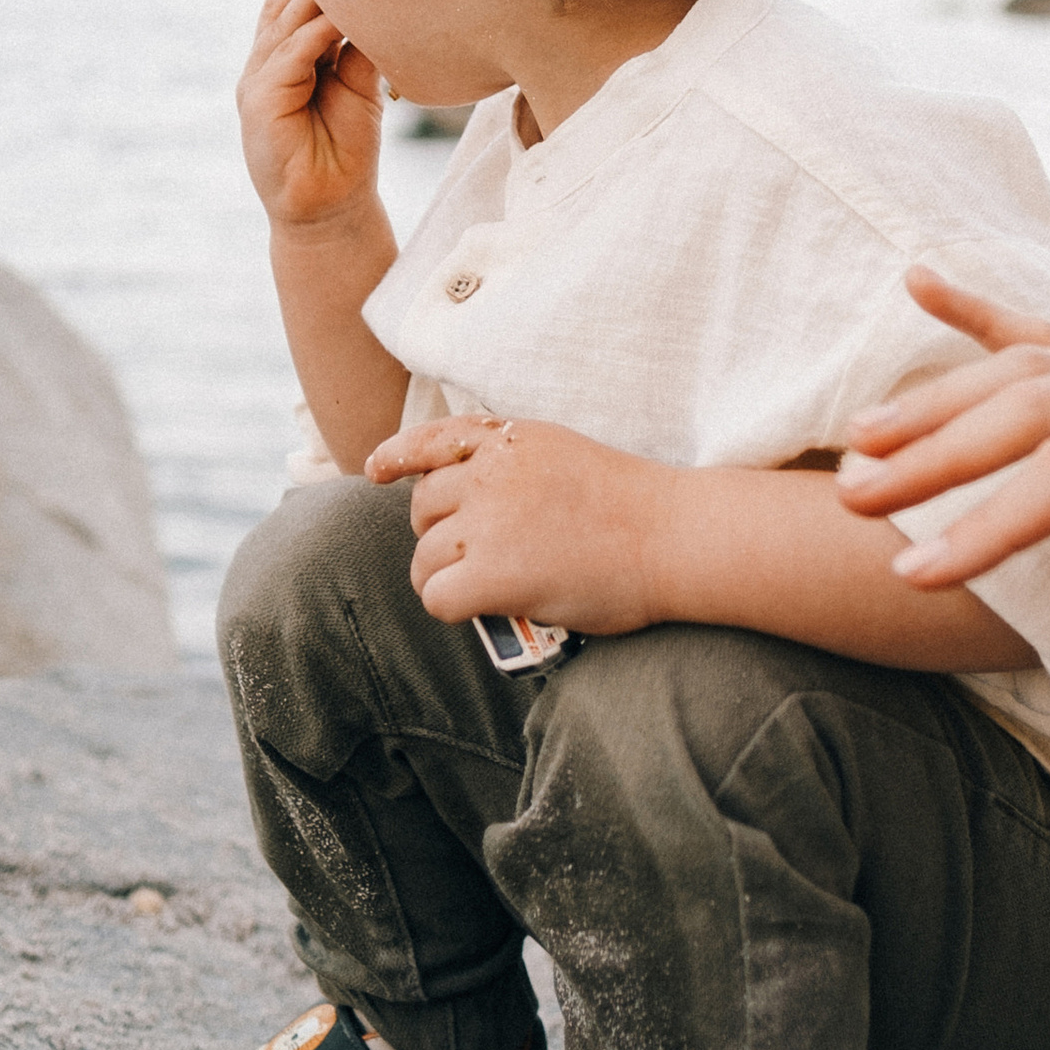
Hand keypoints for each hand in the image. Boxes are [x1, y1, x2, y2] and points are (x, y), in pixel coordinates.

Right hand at [237, 0, 387, 238]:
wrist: (331, 209)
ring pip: (286, 22)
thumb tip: (379, 3)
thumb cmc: (346, 149)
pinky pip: (288, 54)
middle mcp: (264, 62)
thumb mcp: (357, 85)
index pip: (294, 0)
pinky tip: (346, 17)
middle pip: (286, 2)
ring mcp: (256, 80)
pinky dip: (318, 32)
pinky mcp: (258, 101)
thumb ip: (357, 46)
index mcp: (284, 55)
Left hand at [367, 415, 669, 636]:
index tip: (375, 471)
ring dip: (441, 576)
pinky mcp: (493, 573)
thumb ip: (517, 465)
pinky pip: (437, 596)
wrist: (675, 537)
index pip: (433, 439)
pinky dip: (452, 607)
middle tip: (475, 556)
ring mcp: (489, 522)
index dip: (397, 456)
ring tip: (475, 590)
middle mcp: (491, 474)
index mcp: (511, 440)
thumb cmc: (636, 508)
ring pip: (425, 556)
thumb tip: (469, 499)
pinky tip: (478, 610)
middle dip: (438, 533)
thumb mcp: (567, 456)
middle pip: (423, 506)